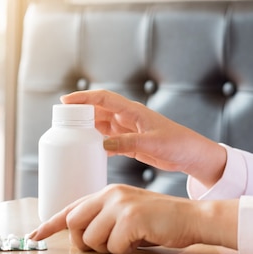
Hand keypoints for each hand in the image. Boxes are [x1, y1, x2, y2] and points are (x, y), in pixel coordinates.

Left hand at [29, 184, 238, 253]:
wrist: (192, 218)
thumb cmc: (159, 222)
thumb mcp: (126, 216)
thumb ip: (102, 220)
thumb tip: (80, 238)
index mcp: (106, 193)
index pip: (70, 208)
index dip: (50, 223)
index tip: (33, 234)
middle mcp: (109, 194)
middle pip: (74, 224)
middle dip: (84, 242)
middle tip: (106, 246)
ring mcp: (120, 204)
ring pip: (91, 239)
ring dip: (108, 249)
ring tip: (129, 241)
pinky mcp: (131, 218)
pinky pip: (113, 247)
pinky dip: (125, 252)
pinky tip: (141, 241)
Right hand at [61, 90, 226, 187]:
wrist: (192, 155)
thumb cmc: (178, 144)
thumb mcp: (153, 144)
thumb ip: (128, 143)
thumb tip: (103, 143)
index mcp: (134, 111)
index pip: (104, 99)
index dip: (84, 98)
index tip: (65, 100)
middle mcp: (128, 118)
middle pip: (98, 111)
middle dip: (80, 113)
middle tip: (61, 120)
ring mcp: (128, 130)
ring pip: (101, 125)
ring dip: (87, 128)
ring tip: (70, 135)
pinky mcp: (131, 143)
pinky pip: (108, 141)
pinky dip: (98, 144)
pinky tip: (89, 150)